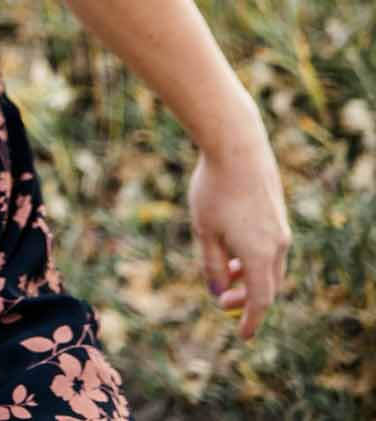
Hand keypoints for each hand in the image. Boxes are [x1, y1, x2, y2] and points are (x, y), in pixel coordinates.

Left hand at [188, 138, 291, 339]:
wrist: (237, 149)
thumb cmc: (214, 190)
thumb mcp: (204, 231)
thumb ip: (211, 264)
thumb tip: (217, 290)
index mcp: (259, 256)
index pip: (260, 301)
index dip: (250, 320)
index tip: (242, 336)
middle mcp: (277, 246)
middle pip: (266, 285)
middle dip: (245, 298)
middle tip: (222, 302)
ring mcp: (281, 230)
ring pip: (268, 266)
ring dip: (247, 276)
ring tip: (223, 274)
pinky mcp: (277, 215)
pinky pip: (269, 247)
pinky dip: (252, 257)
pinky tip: (231, 248)